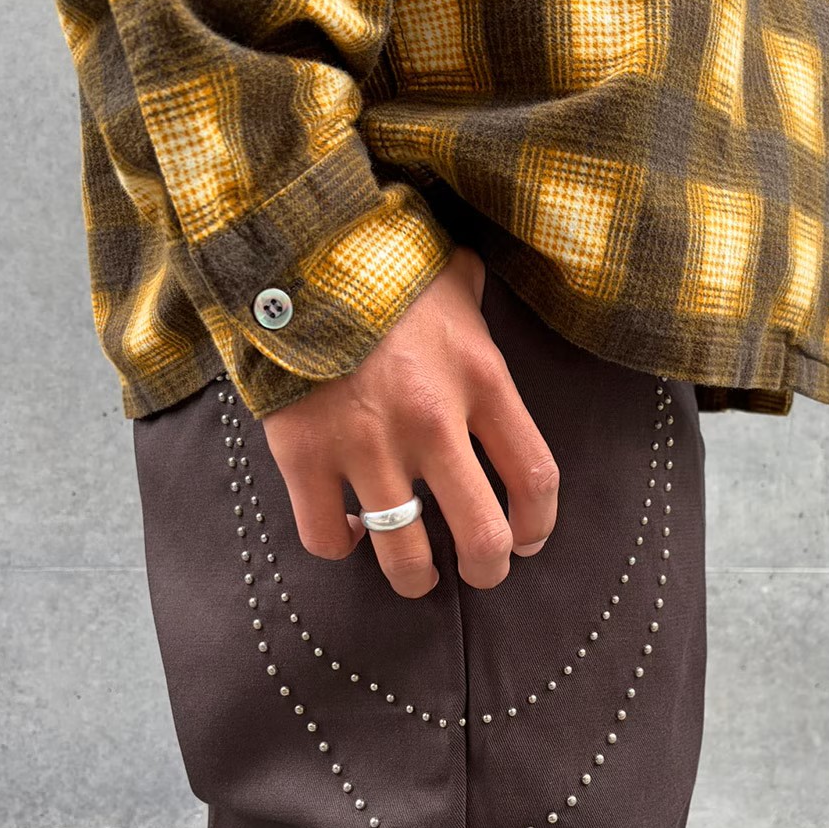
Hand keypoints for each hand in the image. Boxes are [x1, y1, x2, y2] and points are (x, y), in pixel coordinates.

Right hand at [261, 244, 559, 597]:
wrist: (291, 248)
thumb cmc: (380, 262)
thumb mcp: (451, 276)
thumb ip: (474, 300)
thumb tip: (475, 291)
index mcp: (481, 379)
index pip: (535, 476)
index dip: (538, 524)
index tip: (528, 540)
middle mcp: (433, 421)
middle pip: (482, 534)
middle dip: (488, 569)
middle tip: (483, 574)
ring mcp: (367, 445)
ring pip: (406, 553)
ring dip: (416, 579)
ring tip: (416, 578)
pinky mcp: (305, 454)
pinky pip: (327, 535)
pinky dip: (341, 544)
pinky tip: (349, 531)